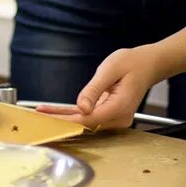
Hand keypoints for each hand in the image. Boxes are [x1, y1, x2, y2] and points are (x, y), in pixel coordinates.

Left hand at [36, 46, 159, 129]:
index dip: (66, 119)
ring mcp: (116, 119)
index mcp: (119, 108)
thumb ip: (94, 89)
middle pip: (85, 123)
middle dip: (61, 120)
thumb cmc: (131, 63)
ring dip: (65, 117)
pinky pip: (90, 117)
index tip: (47, 118)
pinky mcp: (111, 115)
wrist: (148, 64)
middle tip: (37, 117)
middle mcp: (119, 118)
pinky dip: (73, 114)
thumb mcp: (110, 70)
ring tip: (42, 113)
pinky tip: (56, 112)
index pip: (88, 119)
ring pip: (85, 122)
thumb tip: (82, 107)